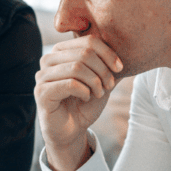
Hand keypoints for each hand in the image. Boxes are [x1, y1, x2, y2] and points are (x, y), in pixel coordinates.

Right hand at [34, 35, 122, 170]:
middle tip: (109, 85)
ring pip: (77, 67)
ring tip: (99, 93)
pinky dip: (85, 92)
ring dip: (95, 82)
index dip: (108, 54)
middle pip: (84, 53)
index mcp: (61, 50)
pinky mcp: (41, 92)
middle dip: (103, 70)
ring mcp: (42, 75)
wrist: (72, 129)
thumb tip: (128, 51)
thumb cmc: (84, 103)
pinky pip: (70, 84)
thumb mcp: (101, 80)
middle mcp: (48, 59)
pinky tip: (86, 98)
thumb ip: (109, 64)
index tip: (120, 68)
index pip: (89, 41)